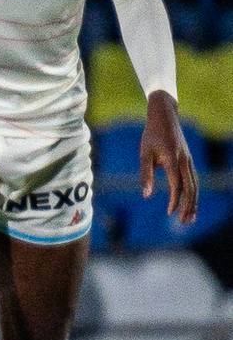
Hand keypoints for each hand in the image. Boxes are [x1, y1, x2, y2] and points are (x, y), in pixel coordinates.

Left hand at [144, 93, 200, 228]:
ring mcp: (189, 161)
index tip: (169, 213)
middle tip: (184, 222)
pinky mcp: (188, 160)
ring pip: (195, 185)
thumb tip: (146, 196)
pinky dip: (194, 193)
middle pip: (191, 188)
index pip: (177, 185)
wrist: (165, 117)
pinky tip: (191, 203)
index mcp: (174, 160)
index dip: (174, 200)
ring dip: (194, 202)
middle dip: (189, 206)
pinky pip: (194, 179)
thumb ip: (146, 175)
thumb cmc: (151, 135)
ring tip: (190, 218)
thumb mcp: (144, 154)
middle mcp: (185, 161)